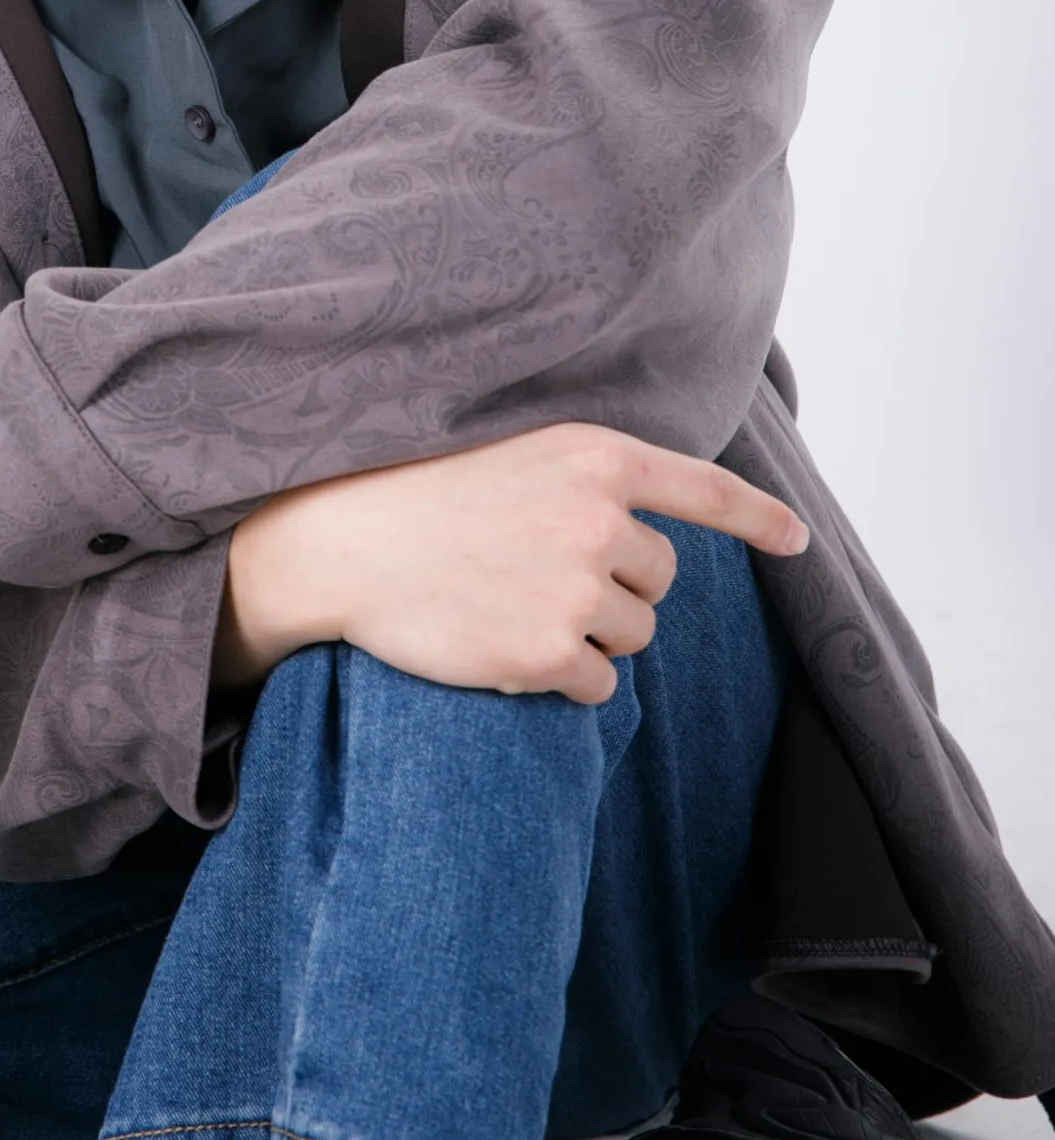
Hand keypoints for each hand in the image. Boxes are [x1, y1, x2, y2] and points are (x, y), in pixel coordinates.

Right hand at [213, 422, 806, 702]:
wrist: (342, 541)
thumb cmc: (419, 492)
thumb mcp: (514, 454)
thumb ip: (585, 483)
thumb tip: (641, 539)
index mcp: (595, 457)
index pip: (701, 491)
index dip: (757, 518)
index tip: (797, 541)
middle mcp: (598, 519)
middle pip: (658, 581)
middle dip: (616, 589)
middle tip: (537, 575)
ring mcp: (576, 588)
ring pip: (630, 637)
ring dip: (587, 636)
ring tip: (511, 605)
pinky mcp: (548, 651)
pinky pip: (595, 686)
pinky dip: (560, 679)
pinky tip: (502, 645)